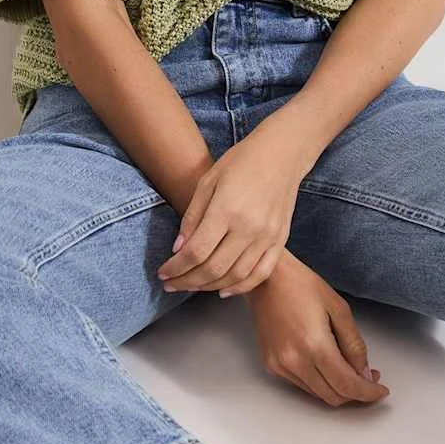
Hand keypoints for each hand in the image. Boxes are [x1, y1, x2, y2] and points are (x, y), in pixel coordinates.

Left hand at [156, 112, 314, 295]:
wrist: (282, 153)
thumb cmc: (242, 161)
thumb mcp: (208, 181)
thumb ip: (192, 217)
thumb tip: (179, 249)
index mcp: (226, 209)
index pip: (196, 251)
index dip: (175, 268)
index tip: (162, 272)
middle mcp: (249, 228)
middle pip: (213, 269)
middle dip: (186, 282)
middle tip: (171, 284)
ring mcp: (267, 237)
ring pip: (235, 276)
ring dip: (209, 287)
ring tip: (191, 285)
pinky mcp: (280, 240)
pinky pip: (260, 274)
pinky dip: (241, 288)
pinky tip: (223, 290)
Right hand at [245, 251, 390, 406]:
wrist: (266, 278)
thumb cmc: (299, 284)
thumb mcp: (338, 308)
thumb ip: (354, 344)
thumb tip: (364, 372)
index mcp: (314, 345)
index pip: (347, 385)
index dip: (368, 392)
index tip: (380, 390)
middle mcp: (294, 361)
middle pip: (333, 396)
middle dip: (356, 392)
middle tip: (369, 377)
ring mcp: (280, 365)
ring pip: (318, 394)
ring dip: (338, 388)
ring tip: (349, 369)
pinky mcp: (272, 365)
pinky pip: (302, 384)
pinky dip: (319, 382)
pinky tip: (327, 364)